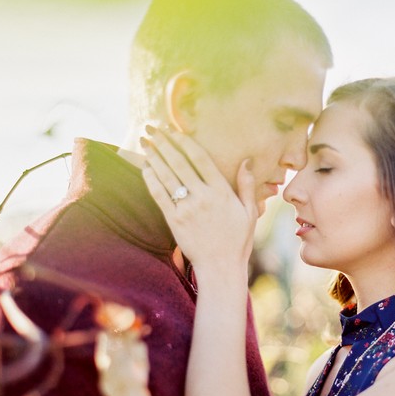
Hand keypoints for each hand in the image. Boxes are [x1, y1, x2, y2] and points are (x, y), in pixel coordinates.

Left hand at [140, 126, 257, 271]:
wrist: (221, 268)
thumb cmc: (238, 240)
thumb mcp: (249, 212)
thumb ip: (247, 185)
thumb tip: (247, 161)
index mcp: (222, 192)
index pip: (200, 159)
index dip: (184, 142)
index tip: (173, 130)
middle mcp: (203, 197)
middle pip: (179, 163)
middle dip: (163, 143)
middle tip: (151, 128)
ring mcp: (187, 209)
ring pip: (166, 176)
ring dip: (153, 157)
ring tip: (144, 142)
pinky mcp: (174, 221)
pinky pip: (159, 195)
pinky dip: (151, 179)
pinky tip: (145, 167)